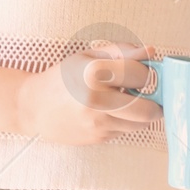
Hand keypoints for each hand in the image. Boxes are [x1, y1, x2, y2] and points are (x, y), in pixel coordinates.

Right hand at [15, 43, 161, 145]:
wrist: (34, 107)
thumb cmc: (62, 78)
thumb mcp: (88, 57)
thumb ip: (121, 52)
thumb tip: (151, 51)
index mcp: (94, 73)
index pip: (140, 74)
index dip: (147, 72)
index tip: (143, 71)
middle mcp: (97, 101)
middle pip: (147, 109)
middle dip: (155, 102)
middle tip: (152, 94)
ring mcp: (97, 123)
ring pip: (139, 124)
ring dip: (141, 113)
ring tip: (126, 100)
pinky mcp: (97, 138)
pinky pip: (124, 130)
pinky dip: (124, 121)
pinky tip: (108, 111)